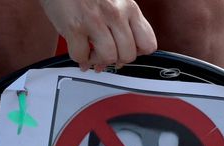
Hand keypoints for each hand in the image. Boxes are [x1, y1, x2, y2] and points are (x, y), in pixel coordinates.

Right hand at [39, 0, 156, 71]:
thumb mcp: (114, 0)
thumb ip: (122, 22)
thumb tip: (121, 52)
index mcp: (129, 7)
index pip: (148, 44)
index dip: (137, 53)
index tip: (126, 52)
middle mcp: (115, 13)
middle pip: (128, 55)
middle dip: (116, 60)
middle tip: (106, 55)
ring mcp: (95, 20)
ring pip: (108, 58)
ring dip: (98, 61)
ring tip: (91, 54)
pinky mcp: (75, 26)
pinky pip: (82, 56)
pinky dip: (80, 58)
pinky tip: (78, 50)